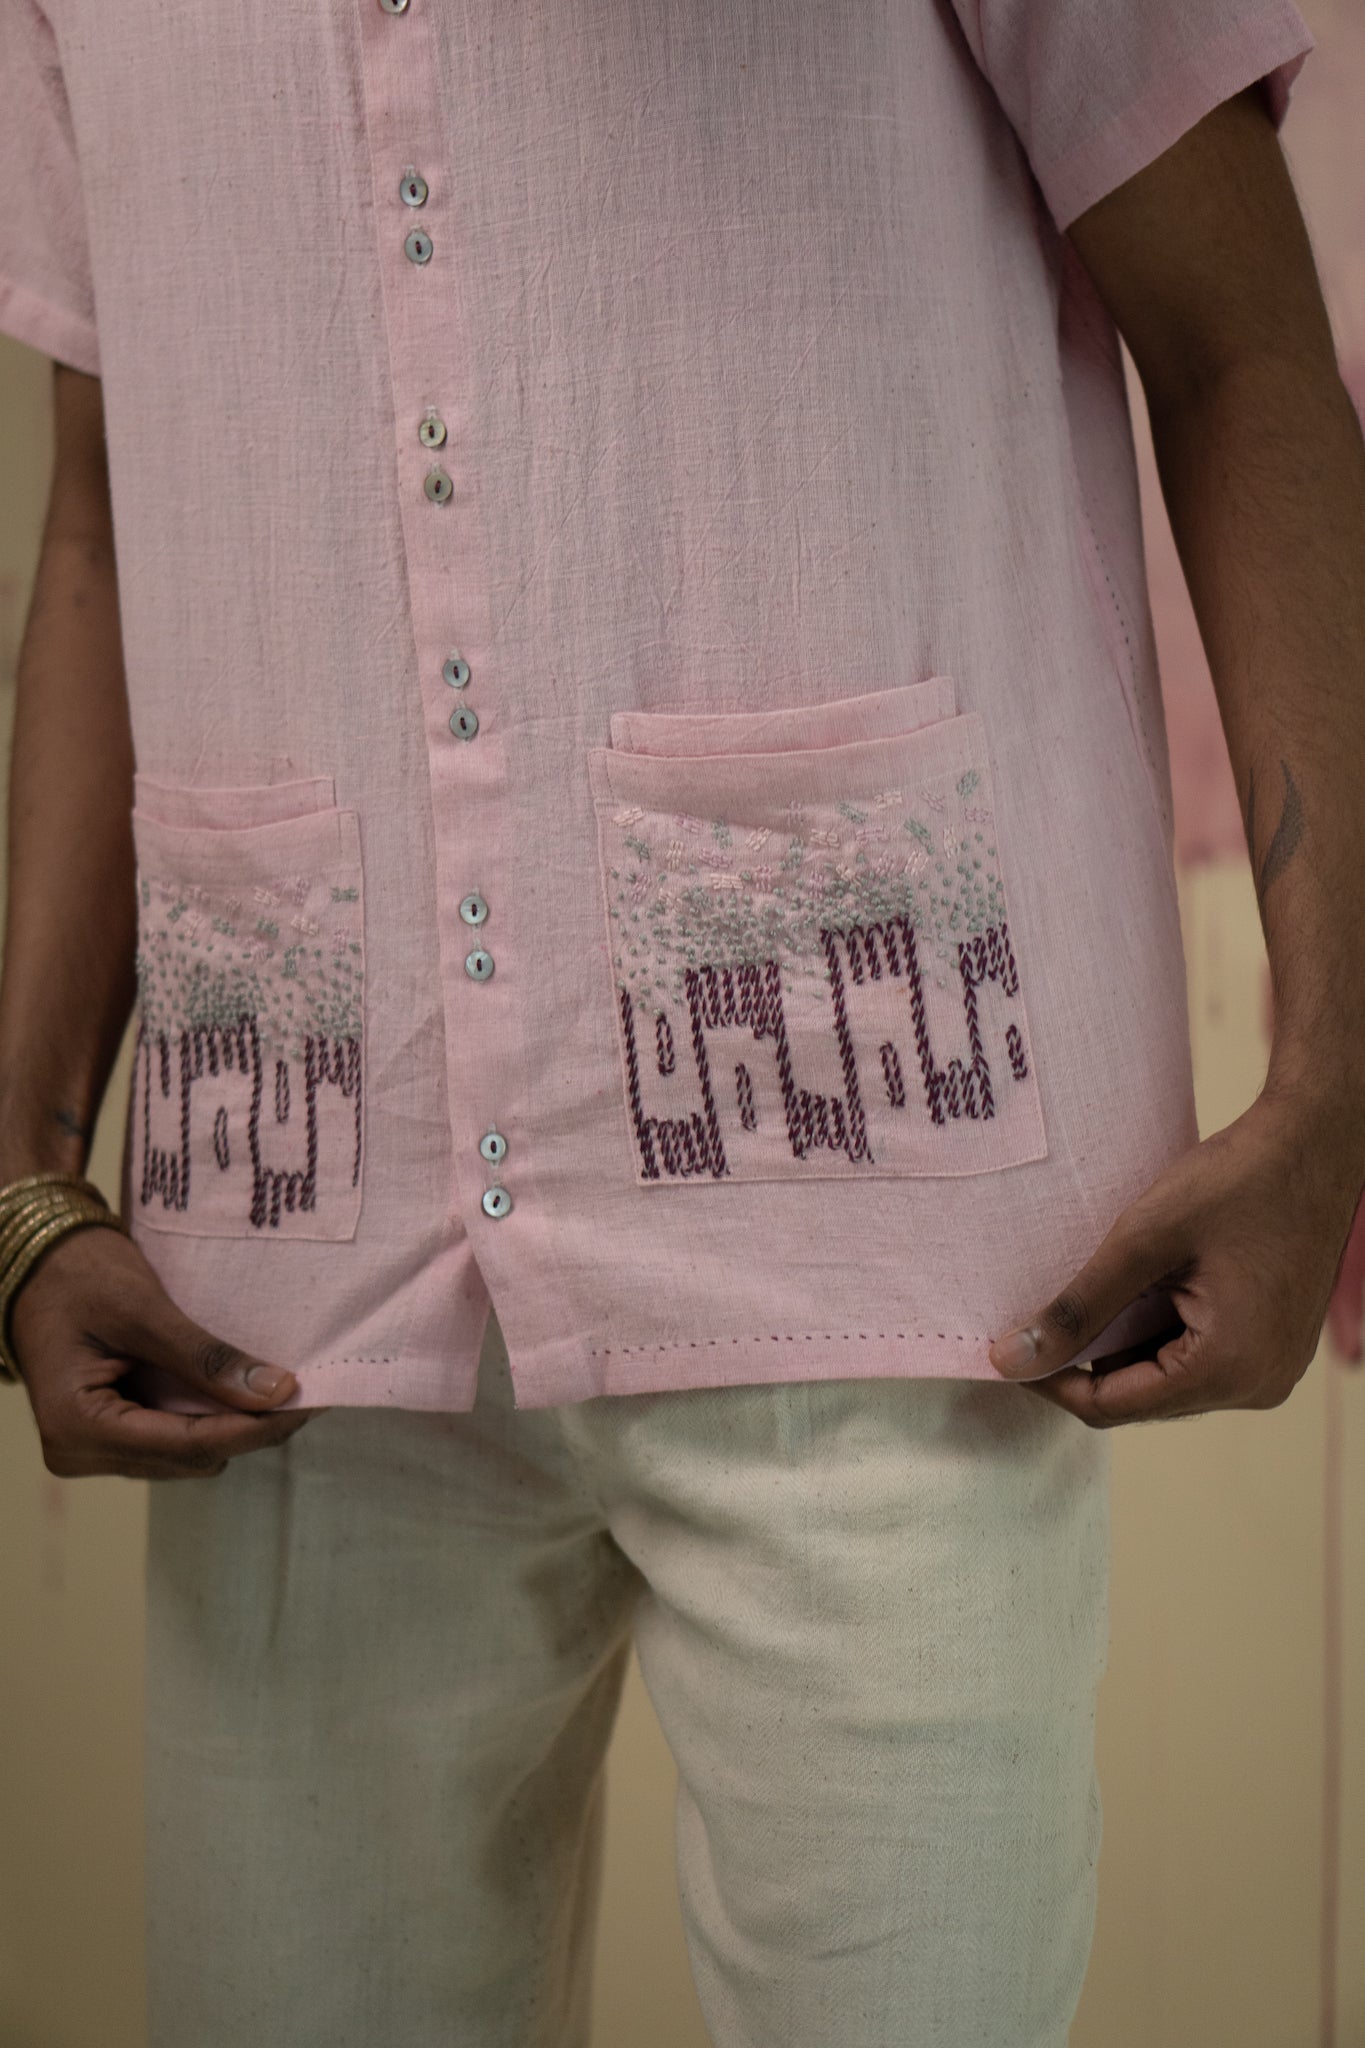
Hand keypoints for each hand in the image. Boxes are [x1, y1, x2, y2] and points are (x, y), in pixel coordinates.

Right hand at [10, 1222, 319, 1477]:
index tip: (309, 1402)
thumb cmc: (77, 1274)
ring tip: (274, 1385)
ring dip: (231, 1422)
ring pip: (187, 1454)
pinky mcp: (108, 1434)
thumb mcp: (144, 1310)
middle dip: (248, 1425)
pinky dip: (207, 1415)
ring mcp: (91, 1448)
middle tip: (302, 1387)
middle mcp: (80, 1451)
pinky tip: (236, 1386)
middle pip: (191, 1456)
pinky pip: (172, 1438)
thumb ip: (206, 1358)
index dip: (254, 1427)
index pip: (188, 1443)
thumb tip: (277, 1392)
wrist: (35, 1259)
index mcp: (77, 1425)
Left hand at [986, 1080, 1364, 1426]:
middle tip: (1046, 1306)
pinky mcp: (1272, 1346)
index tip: (1008, 1347)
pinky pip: (1196, 1360)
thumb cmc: (1238, 1180)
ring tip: (1103, 1283)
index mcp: (1229, 1368)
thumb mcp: (1142, 1240)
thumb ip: (1076, 1307)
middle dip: (1087, 1360)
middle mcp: (1257, 1385)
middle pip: (1140, 1398)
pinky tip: (1145, 1284)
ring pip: (1165, 1380)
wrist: (1314, 1144)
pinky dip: (1158, 1332)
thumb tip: (1010, 1359)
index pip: (1112, 1407)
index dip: (1051, 1381)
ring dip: (1123, 1343)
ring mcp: (1270, 1369)